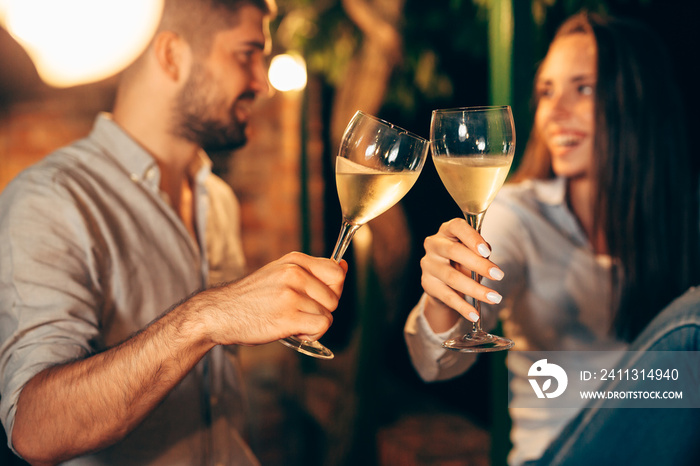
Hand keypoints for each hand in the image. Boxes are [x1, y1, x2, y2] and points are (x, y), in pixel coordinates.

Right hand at [196, 252, 347, 345]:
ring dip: (313, 324)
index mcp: (295, 260)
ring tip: (291, 321)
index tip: (318, 297)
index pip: (337, 271)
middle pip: (335, 296)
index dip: (333, 289)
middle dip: (322, 309)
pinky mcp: (288, 317)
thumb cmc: (253, 297)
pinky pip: (321, 326)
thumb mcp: (280, 272)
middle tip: (300, 312)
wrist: (219, 313)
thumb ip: (312, 271)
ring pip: (328, 314)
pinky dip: (312, 334)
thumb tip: (344, 265)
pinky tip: (295, 331)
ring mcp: (291, 294)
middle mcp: (295, 273)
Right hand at [420, 218, 503, 327]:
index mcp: (446, 230)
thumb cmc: (462, 258)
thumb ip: (480, 251)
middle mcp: (433, 244)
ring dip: (475, 289)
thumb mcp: (473, 250)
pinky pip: (447, 296)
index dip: (472, 237)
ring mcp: (428, 264)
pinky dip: (462, 307)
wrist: (443, 278)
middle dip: (479, 265)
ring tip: (494, 298)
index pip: (457, 227)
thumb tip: (487, 258)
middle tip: (499, 275)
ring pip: (452, 277)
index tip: (487, 251)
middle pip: (454, 252)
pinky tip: (474, 314)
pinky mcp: (427, 284)